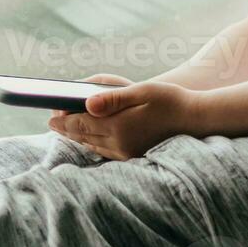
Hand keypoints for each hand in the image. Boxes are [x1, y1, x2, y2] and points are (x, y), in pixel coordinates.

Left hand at [48, 80, 195, 160]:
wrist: (197, 120)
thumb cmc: (170, 100)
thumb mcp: (141, 91)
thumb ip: (112, 97)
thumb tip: (86, 102)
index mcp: (119, 126)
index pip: (81, 125)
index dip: (63, 121)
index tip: (50, 117)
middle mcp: (120, 144)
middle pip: (84, 137)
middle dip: (67, 130)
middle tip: (52, 123)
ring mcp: (127, 152)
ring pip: (94, 146)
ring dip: (79, 138)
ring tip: (67, 130)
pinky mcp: (134, 155)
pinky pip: (106, 152)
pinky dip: (93, 145)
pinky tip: (91, 140)